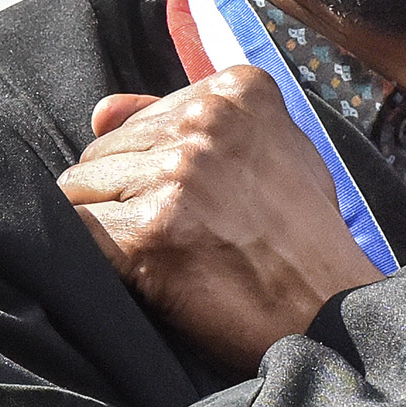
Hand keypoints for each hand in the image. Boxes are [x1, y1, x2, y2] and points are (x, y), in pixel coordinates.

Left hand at [57, 71, 381, 370]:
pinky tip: (132, 273)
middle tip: (178, 238)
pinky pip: (74, 231)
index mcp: (237, 91)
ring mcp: (176, 175)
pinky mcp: (149, 232)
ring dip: (108, 229)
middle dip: (124, 197)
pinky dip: (91, 257)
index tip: (192, 206)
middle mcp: (204, 122)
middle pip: (104, 150)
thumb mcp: (272, 155)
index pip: (141, 118)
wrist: (331, 316)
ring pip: (79, 188)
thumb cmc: (302, 241)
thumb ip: (187, 121)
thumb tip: (101, 111)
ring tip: (165, 256)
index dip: (152, 171)